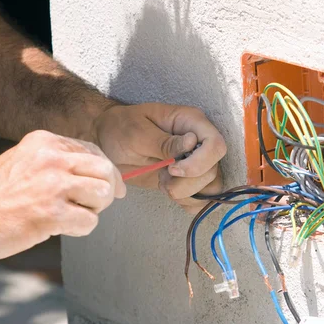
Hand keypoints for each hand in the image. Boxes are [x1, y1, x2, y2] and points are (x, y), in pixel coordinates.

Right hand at [0, 130, 125, 259]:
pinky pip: (90, 222)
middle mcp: (52, 158)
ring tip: (72, 215)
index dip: (105, 172)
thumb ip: (56, 159)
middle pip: (106, 170)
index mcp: (45, 141)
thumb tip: (95, 167)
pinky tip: (61, 228)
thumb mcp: (24, 160)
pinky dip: (81, 229)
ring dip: (93, 210)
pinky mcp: (53, 213)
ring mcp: (53, 185)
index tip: (110, 186)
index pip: (93, 152)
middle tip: (97, 204)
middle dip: (107, 189)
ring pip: (103, 194)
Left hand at [94, 103, 226, 212]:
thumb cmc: (120, 128)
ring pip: (210, 186)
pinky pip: (201, 198)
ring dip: (186, 192)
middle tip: (162, 178)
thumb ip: (164, 141)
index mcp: (190, 122)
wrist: (108, 140)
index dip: (199, 163)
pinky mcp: (186, 179)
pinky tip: (169, 191)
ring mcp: (194, 161)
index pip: (215, 145)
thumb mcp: (136, 132)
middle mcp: (198, 142)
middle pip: (213, 170)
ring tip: (163, 183)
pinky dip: (187, 201)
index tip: (172, 169)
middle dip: (188, 182)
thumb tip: (192, 142)